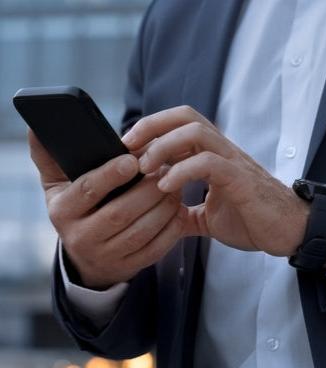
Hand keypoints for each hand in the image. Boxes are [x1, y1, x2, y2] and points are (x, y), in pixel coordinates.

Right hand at [29, 130, 184, 288]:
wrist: (86, 256)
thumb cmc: (77, 209)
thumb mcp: (58, 185)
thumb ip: (50, 158)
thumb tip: (37, 128)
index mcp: (63, 211)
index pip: (87, 190)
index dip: (111, 174)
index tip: (133, 159)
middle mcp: (81, 237)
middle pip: (120, 213)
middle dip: (148, 191)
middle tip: (167, 171)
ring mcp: (106, 255)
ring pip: (140, 232)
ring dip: (164, 208)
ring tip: (176, 188)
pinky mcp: (128, 267)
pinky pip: (154, 250)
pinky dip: (171, 231)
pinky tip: (179, 212)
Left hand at [122, 106, 309, 256]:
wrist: (288, 232)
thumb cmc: (251, 219)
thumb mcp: (208, 217)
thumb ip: (186, 211)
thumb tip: (163, 217)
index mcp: (213, 156)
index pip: (180, 125)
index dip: (151, 130)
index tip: (127, 148)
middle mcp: (222, 151)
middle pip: (185, 117)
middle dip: (151, 126)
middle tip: (126, 147)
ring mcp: (233, 162)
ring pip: (196, 132)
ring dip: (163, 146)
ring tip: (144, 167)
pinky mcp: (241, 179)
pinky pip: (209, 163)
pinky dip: (183, 171)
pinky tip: (166, 185)